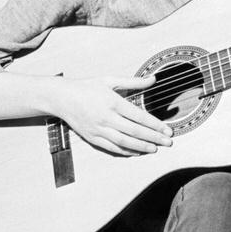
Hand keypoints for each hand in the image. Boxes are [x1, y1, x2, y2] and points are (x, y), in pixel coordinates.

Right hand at [53, 74, 172, 155]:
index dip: (155, 125)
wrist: (62, 98)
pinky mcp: (92, 138)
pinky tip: (137, 152)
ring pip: (124, 142)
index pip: (139, 116)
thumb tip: (153, 79)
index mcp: (112, 102)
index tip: (168, 129)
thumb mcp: (110, 80)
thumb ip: (133, 81)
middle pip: (135, 131)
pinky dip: (126, 151)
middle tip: (168, 142)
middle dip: (154, 138)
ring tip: (155, 149)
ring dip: (142, 147)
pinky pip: (112, 148)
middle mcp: (106, 117)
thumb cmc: (86, 87)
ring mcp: (98, 129)